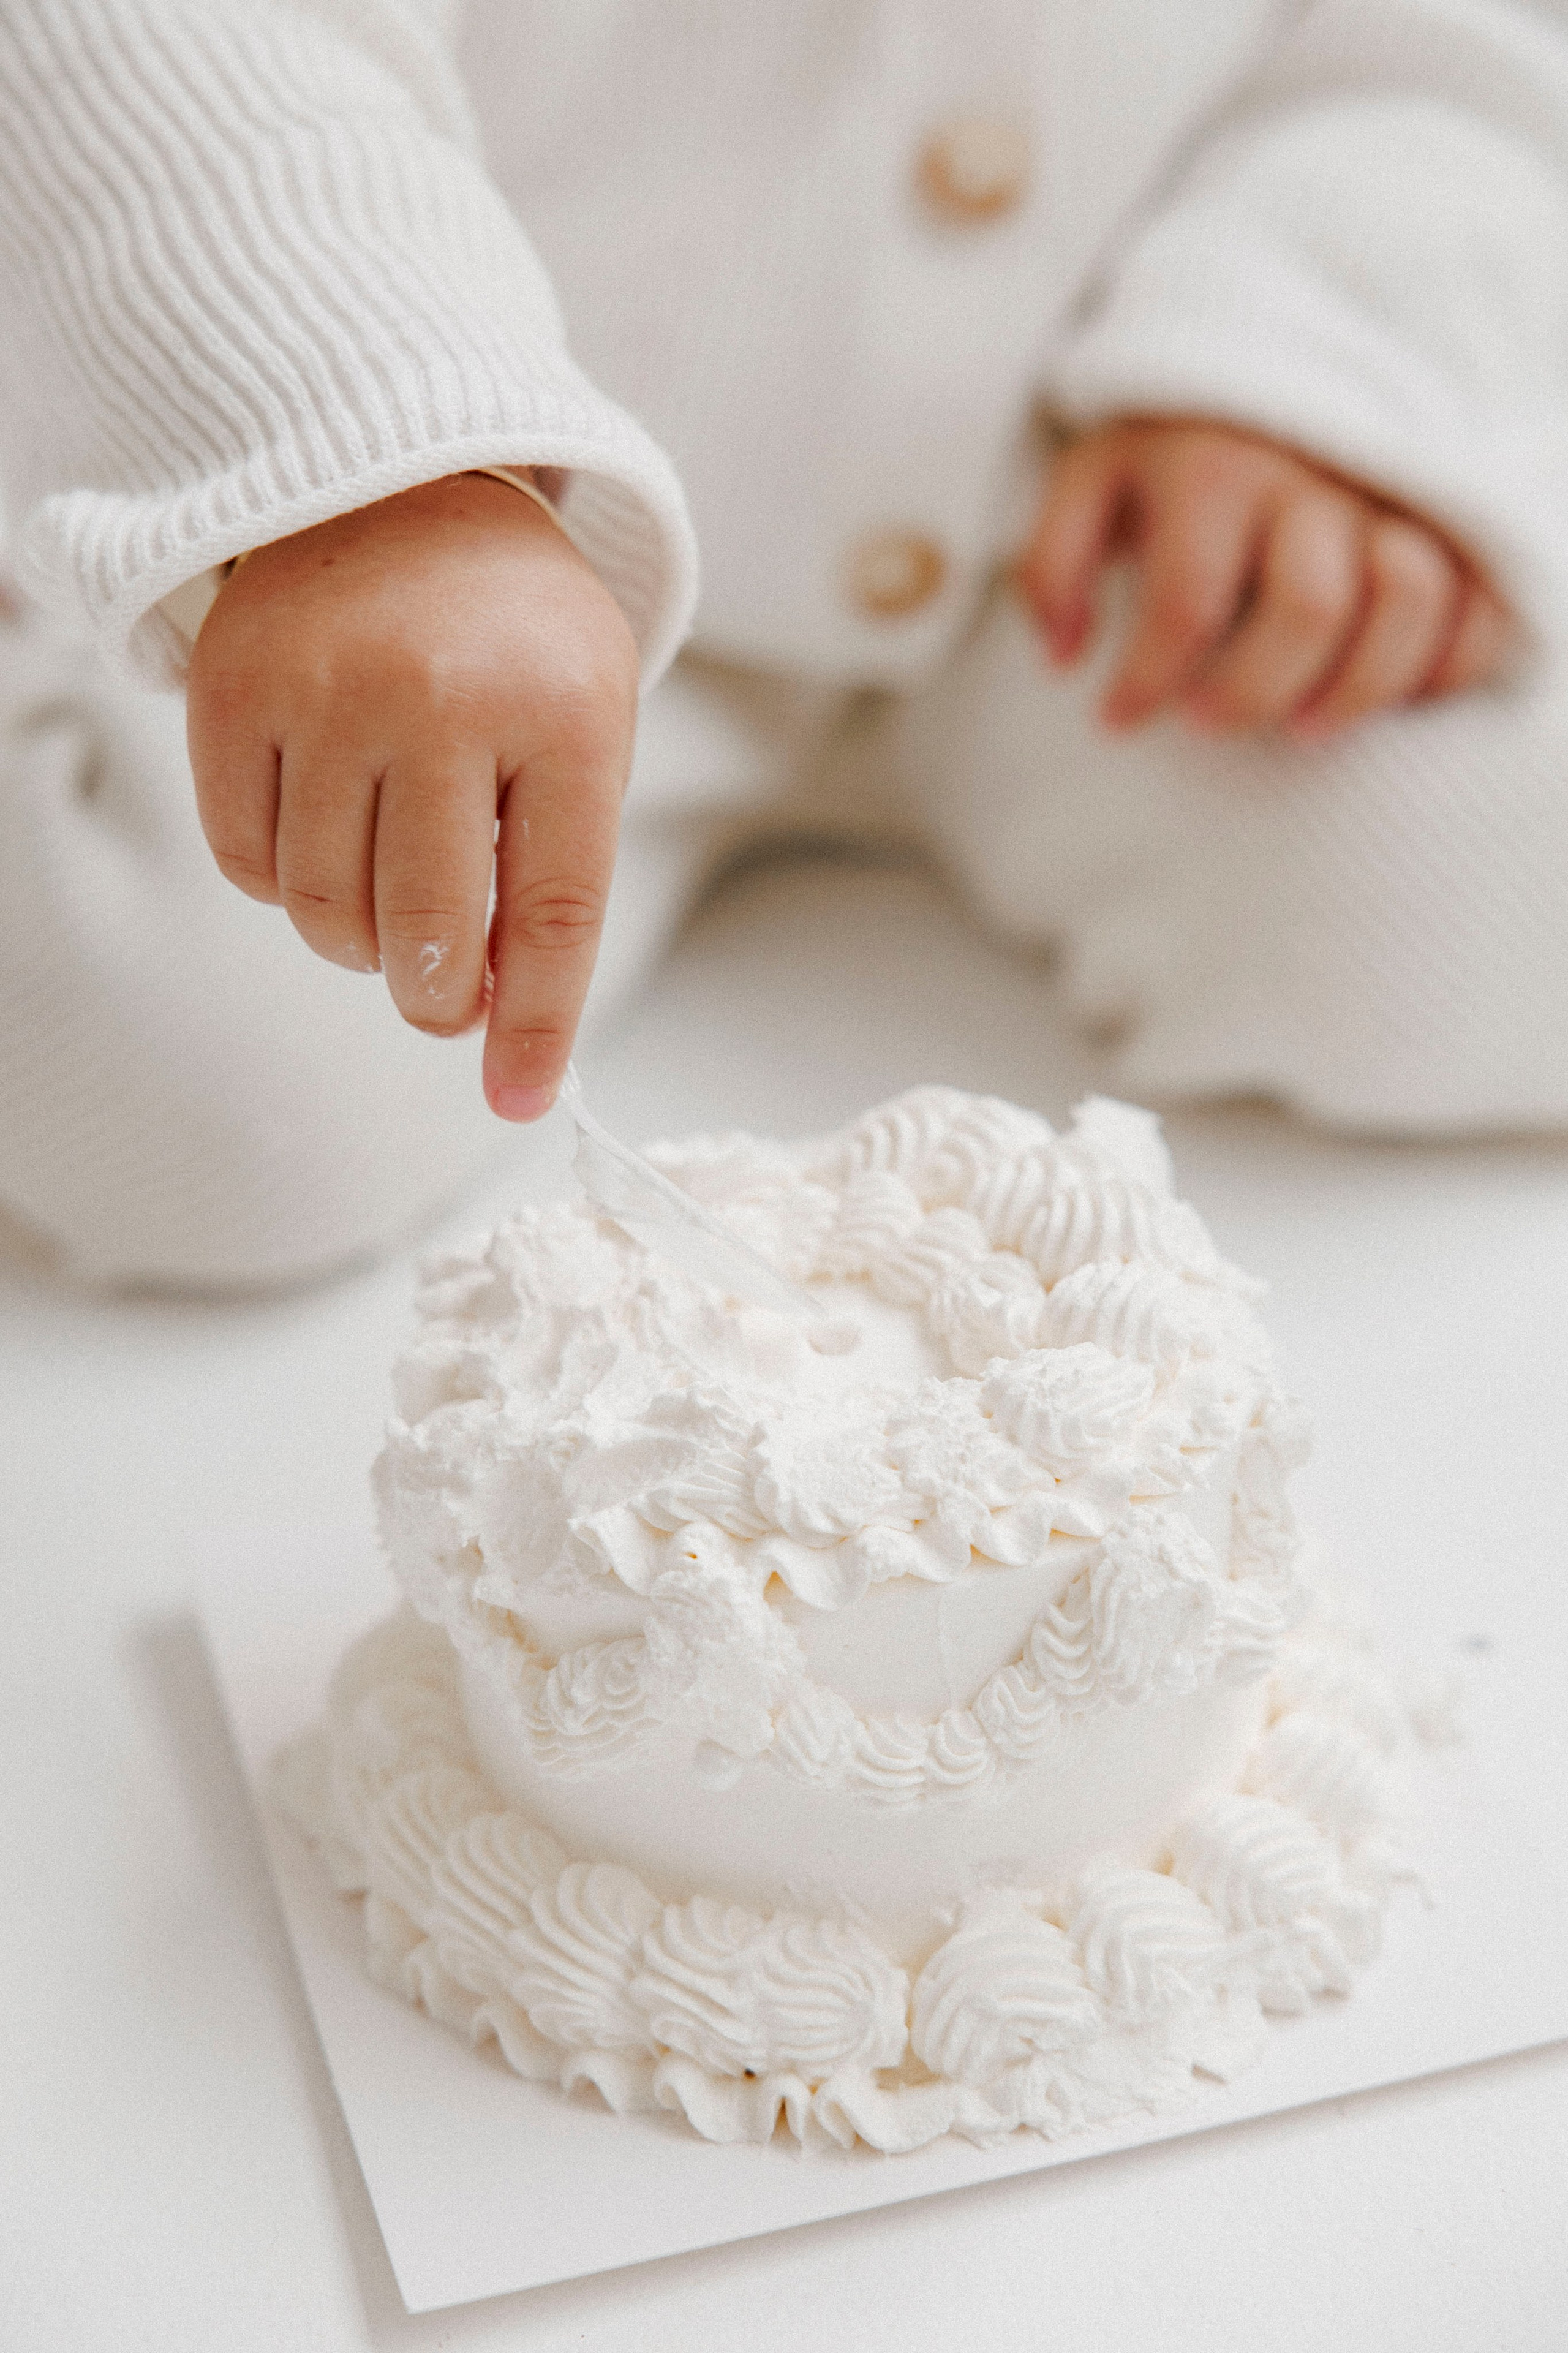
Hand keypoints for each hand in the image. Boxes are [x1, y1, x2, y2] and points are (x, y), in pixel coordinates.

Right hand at [187, 474, 638, 1119]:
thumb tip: (502, 1024)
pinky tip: (327, 831)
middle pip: (426, 933)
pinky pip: (248, 863)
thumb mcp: (580, 728)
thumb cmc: (513, 637)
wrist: (407, 485)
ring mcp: (326, 692)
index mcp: (560, 714)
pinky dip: (286, 885)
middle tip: (447, 994)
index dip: (538, 1026)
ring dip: (361, 939)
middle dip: (439, 998)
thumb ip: (552, 871)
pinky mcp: (235, 692)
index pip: (553, 916)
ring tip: (391, 883)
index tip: (525, 1097)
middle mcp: (440, 700)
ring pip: (326, 914)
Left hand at [1018, 417, 1512, 738]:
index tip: (1117, 722)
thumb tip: (1065, 661)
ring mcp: (1393, 492)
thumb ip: (1055, 564)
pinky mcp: (1451, 516)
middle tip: (1208, 723)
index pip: (1186, 601)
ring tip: (1303, 728)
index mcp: (1215, 466)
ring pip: (1407, 599)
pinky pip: (1478, 603)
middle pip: (1306, 608)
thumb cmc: (1168, 450)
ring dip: (1357, 688)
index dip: (1148, 682)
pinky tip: (1391, 699)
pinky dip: (1448, 666)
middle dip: (1251, 693)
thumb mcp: (1090, 482)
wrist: (1264, 364)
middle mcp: (1314, 473)